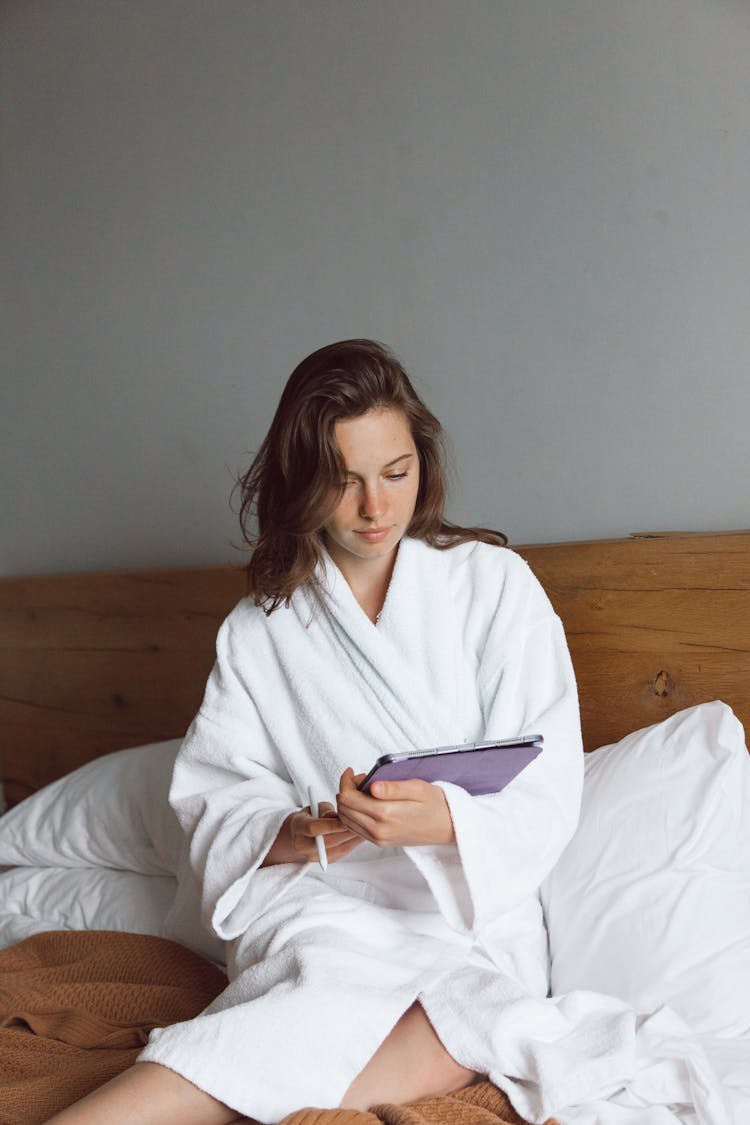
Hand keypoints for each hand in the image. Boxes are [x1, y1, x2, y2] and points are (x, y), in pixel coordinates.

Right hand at [262, 802, 362, 866]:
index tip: (345, 820)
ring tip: (366, 827)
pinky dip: (354, 843)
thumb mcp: (315, 806)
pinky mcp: (328, 860)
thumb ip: (324, 809)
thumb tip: (332, 814)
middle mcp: (302, 845)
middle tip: (362, 822)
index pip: (313, 828)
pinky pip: (343, 852)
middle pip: (327, 842)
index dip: (330, 825)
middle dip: (346, 832)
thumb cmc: (312, 815)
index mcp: (297, 826)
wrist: (305, 833)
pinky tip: (363, 833)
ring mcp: (314, 856)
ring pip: (338, 849)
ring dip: (353, 838)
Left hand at [336, 768, 455, 847]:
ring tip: (363, 790)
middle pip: (344, 809)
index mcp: (386, 814)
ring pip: (346, 820)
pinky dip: (353, 814)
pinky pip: (356, 828)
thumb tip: (372, 786)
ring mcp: (378, 838)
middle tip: (360, 779)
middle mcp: (379, 830)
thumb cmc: (435, 804)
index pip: (348, 798)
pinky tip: (365, 803)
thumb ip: (393, 788)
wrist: (448, 827)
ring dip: (348, 803)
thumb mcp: (417, 788)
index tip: (352, 772)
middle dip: (346, 790)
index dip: (345, 782)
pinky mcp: (380, 842)